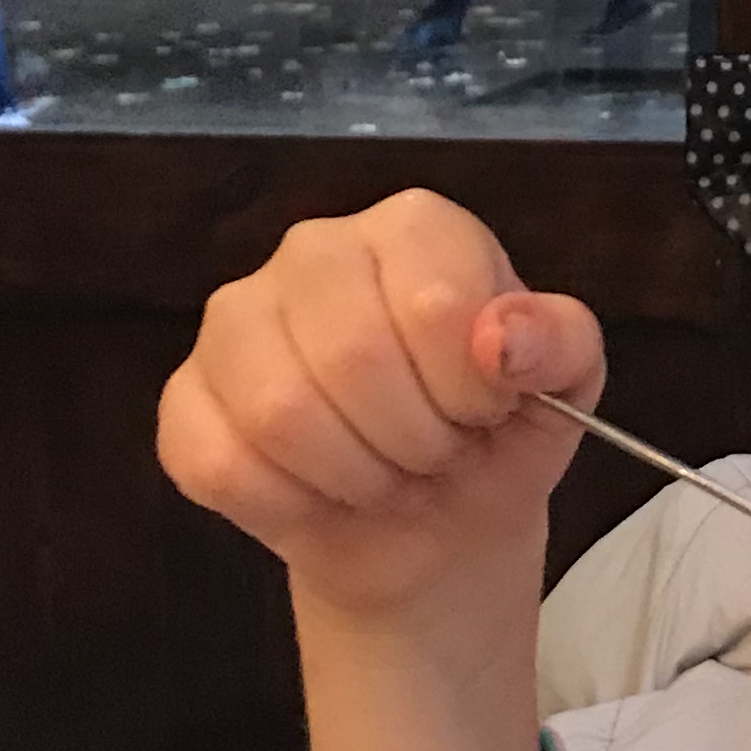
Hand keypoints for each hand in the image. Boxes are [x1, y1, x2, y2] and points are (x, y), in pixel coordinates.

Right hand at [156, 189, 600, 633]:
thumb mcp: (565, 388)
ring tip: (384, 473)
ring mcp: (234, 321)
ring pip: (279, 412)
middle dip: (413, 439)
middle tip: (434, 454)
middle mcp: (312, 251)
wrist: (436, 522)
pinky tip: (320, 493)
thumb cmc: (497, 434)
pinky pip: (222, 464)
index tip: (484, 413)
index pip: (432, 303)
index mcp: (411, 228)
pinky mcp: (185, 402)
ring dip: (354, 475)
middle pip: (350, 356)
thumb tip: (501, 340)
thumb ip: (558, 345)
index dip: (468, 388)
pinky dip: (290, 505)